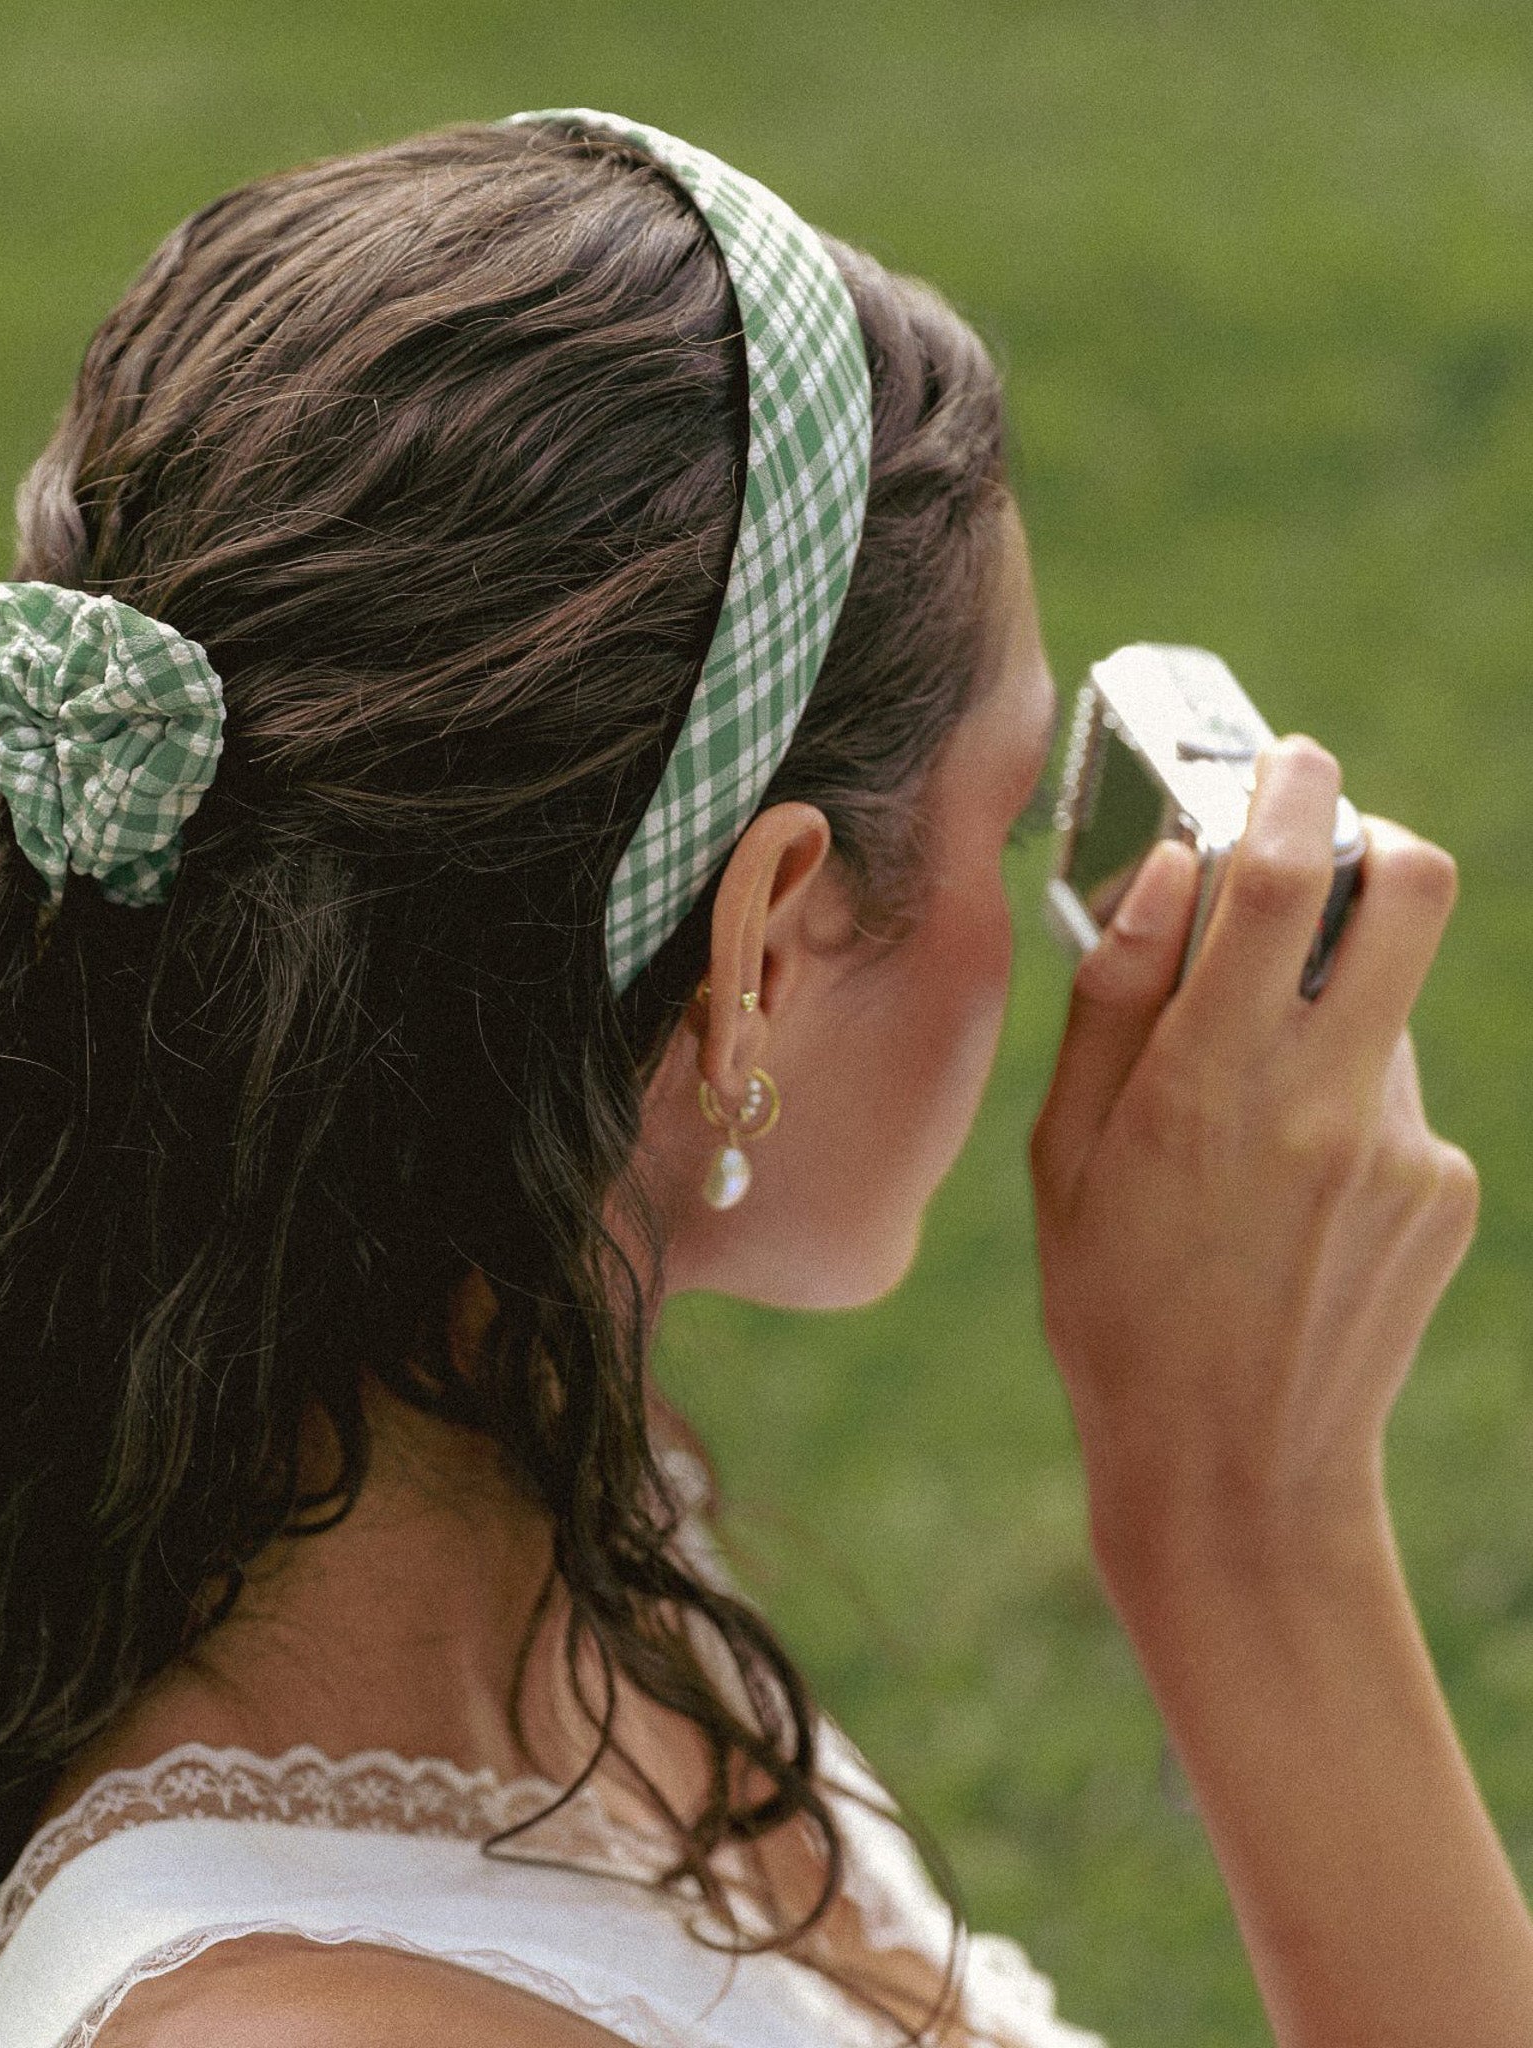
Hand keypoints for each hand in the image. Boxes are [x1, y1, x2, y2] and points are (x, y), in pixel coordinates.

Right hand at [1030, 737, 1477, 1592]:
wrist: (1236, 1471)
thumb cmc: (1112, 1309)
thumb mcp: (1062, 1159)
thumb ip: (1115, 1004)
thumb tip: (1166, 873)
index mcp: (1208, 1087)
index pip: (1287, 881)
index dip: (1294, 790)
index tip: (1287, 758)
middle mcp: (1328, 1101)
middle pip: (1413, 893)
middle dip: (1372, 840)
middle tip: (1315, 857)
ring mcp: (1406, 1147)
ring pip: (1387, 1001)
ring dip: (1324, 1004)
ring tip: (1242, 1110)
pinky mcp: (1446, 1189)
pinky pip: (1396, 1092)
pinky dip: (1341, 1095)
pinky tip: (1281, 1189)